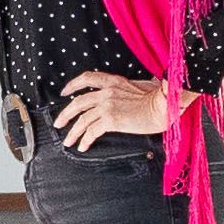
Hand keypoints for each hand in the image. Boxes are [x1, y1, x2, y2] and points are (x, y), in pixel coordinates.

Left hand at [54, 71, 174, 147]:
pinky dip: (85, 140)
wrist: (165, 105)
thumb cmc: (160, 98)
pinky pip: (91, 131)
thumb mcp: (143, 85)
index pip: (87, 78)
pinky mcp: (111, 120)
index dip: (73, 85)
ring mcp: (107, 106)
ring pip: (82, 119)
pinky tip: (83, 146)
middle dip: (65, 114)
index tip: (65, 92)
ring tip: (68, 141)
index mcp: (114, 81)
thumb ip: (130, 89)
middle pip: (78, 102)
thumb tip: (131, 92)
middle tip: (59, 123)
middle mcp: (107, 92)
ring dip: (72, 132)